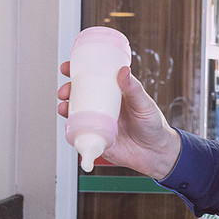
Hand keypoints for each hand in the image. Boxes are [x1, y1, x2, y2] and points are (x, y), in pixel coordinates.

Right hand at [58, 63, 181, 178]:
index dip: (79, 71)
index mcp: (114, 92)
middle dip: (67, 90)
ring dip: (65, 108)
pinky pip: (79, 132)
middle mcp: (104, 106)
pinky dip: (70, 129)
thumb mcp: (144, 103)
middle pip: (80, 94)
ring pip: (76, 112)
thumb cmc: (153, 125)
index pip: (94, 77)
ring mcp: (98, 121)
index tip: (68, 66)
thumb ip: (134, 89)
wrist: (155, 152)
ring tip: (63, 107)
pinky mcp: (96, 137)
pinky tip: (68, 125)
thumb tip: (123, 71)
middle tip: (65, 90)